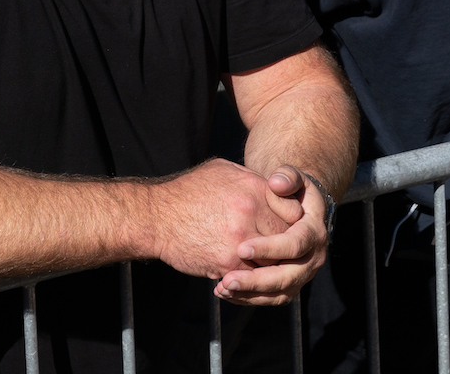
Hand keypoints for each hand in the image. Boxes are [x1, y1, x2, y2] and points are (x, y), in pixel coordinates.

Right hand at [153, 159, 292, 280]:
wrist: (155, 217)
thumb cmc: (187, 192)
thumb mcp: (222, 171)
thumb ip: (251, 179)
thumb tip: (273, 188)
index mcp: (254, 187)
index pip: (293, 212)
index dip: (293, 224)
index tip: (287, 230)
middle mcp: (251, 212)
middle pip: (288, 239)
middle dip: (285, 248)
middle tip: (280, 254)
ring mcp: (241, 240)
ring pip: (273, 261)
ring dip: (271, 266)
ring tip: (263, 266)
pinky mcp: (228, 262)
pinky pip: (252, 276)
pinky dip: (251, 279)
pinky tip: (242, 275)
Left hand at [213, 165, 329, 305]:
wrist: (298, 208)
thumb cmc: (291, 190)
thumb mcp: (293, 178)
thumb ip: (287, 176)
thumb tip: (276, 183)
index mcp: (314, 232)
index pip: (294, 244)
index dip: (269, 248)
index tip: (241, 248)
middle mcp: (312, 258)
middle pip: (287, 276)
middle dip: (256, 281)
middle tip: (227, 280)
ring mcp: (302, 274)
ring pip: (279, 293)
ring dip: (250, 294)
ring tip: (221, 288)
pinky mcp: (289, 284)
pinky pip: (270, 297)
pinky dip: (248, 298)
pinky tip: (224, 291)